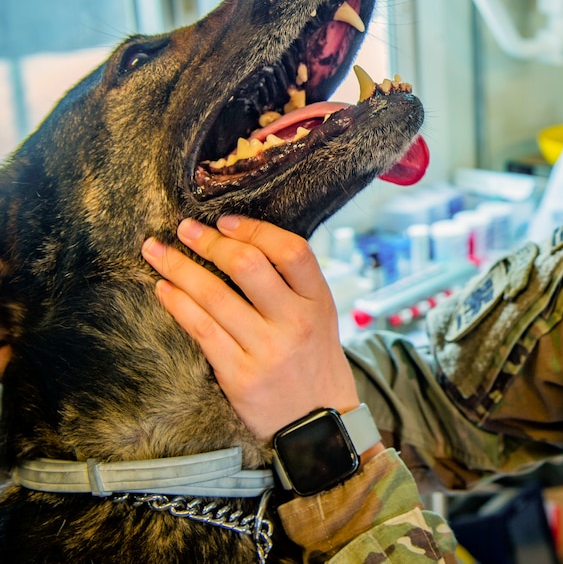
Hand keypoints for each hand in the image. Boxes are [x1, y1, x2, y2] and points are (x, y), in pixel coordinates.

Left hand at [142, 216, 359, 441]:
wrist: (319, 426)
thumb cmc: (314, 362)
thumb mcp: (321, 317)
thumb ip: (293, 284)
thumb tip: (243, 242)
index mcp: (319, 301)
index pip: (292, 251)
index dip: (255, 229)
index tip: (226, 221)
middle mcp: (296, 322)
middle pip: (248, 266)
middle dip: (208, 242)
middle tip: (184, 228)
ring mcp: (268, 350)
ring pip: (215, 296)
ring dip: (179, 268)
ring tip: (156, 251)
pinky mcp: (240, 376)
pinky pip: (201, 330)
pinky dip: (178, 304)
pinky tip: (164, 289)